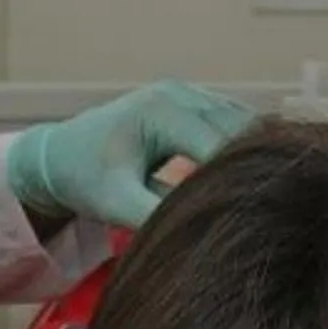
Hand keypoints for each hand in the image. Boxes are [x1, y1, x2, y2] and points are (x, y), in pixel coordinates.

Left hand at [8, 81, 253, 228]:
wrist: (59, 154)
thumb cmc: (84, 178)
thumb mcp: (115, 203)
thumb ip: (156, 215)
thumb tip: (204, 234)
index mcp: (163, 111)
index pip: (220, 144)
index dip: (242, 178)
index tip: (258, 213)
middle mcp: (181, 94)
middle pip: (239, 128)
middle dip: (254, 165)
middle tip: (269, 208)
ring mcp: (189, 94)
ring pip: (241, 122)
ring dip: (253, 154)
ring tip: (263, 196)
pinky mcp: (193, 104)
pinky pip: (232, 123)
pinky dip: (243, 148)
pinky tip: (251, 179)